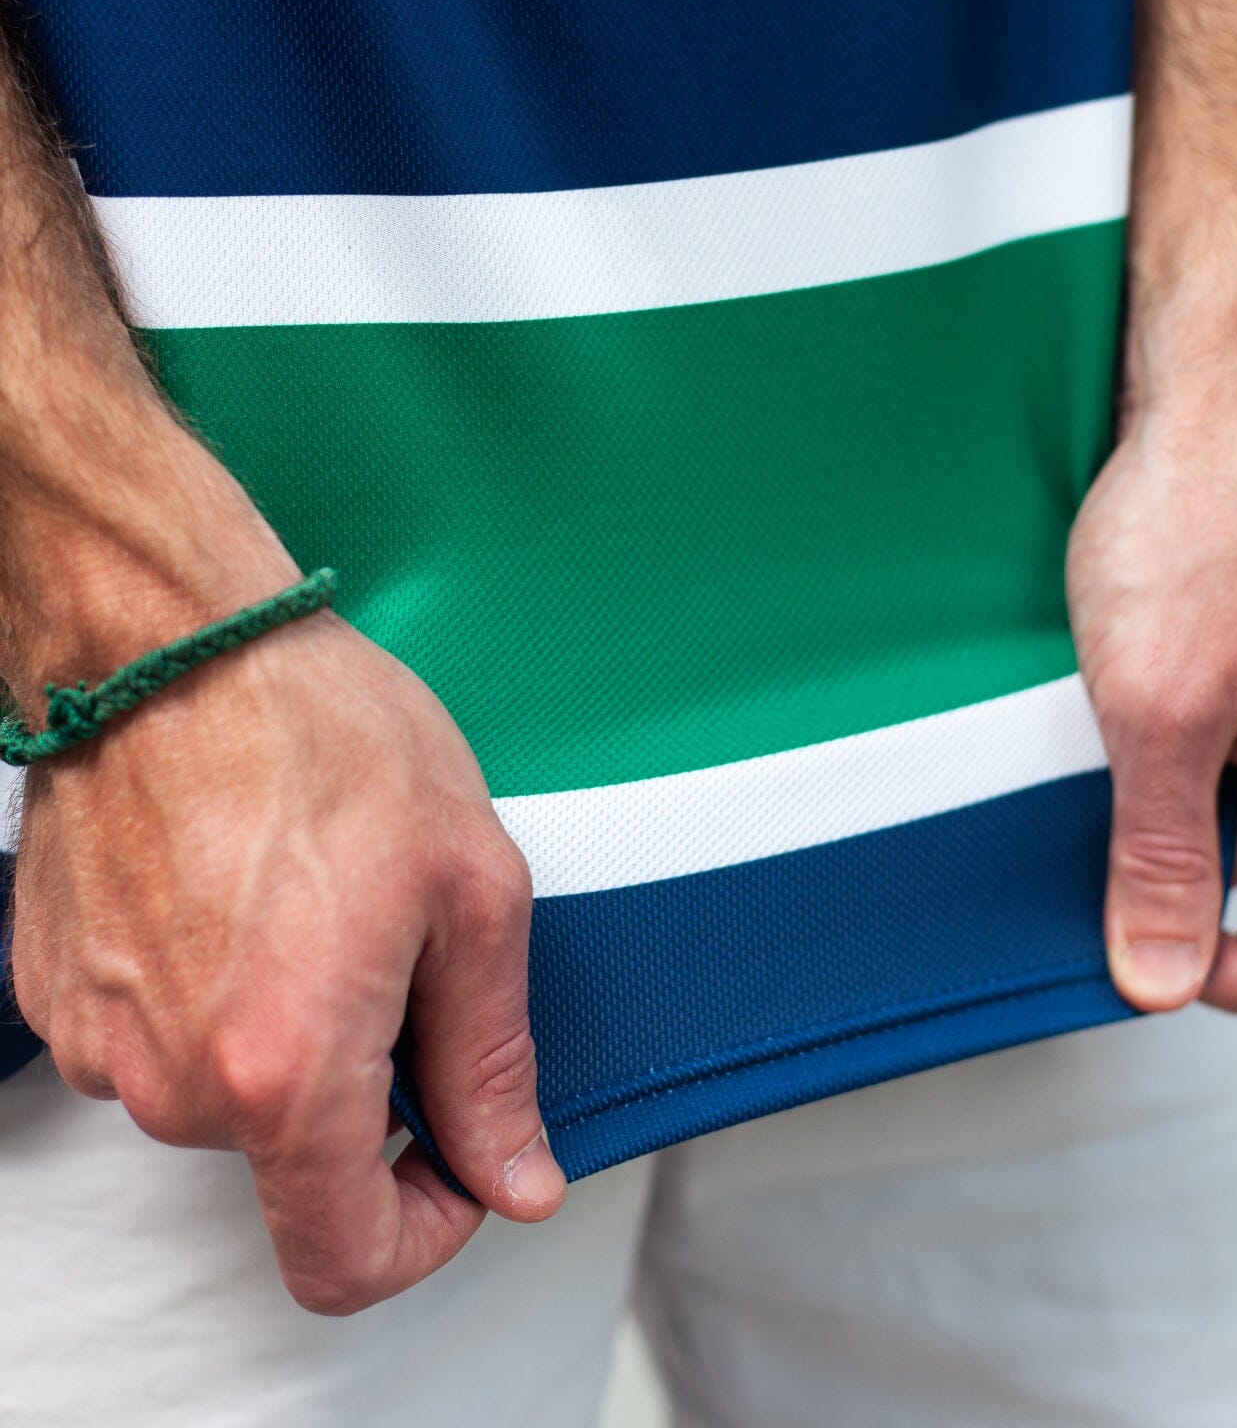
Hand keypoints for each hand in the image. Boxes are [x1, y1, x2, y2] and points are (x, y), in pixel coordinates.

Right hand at [6, 431, 563, 1314]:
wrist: (171, 642)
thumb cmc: (325, 736)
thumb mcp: (470, 893)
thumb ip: (490, 1061)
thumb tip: (517, 1178)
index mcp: (286, 1072)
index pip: (343, 1260)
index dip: (423, 1232)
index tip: (454, 1161)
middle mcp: (174, 1083)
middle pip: (290, 1161)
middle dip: (362, 1084)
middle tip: (392, 944)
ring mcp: (99, 1041)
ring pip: (222, 1095)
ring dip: (281, 1031)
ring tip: (310, 897)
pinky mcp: (54, 995)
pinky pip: (157, 1039)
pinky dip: (211, 994)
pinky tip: (239, 890)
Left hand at [1067, 403, 1236, 1014]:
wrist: (1201, 393)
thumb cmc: (1208, 518)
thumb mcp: (1162, 716)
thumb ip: (1159, 856)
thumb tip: (1159, 973)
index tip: (1156, 957)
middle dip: (1173, 871)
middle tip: (1088, 835)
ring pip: (1217, 809)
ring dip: (1144, 797)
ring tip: (1092, 737)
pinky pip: (1196, 746)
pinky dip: (1139, 743)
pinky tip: (1090, 704)